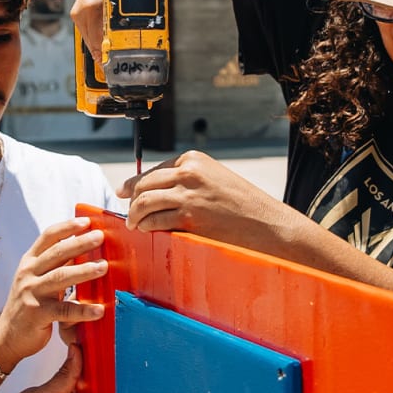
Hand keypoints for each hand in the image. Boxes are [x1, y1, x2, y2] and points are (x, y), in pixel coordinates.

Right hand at [0, 218, 106, 371]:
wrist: (6, 335)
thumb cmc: (29, 303)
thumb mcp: (37, 278)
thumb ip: (56, 264)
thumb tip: (84, 247)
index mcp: (30, 261)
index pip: (48, 237)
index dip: (67, 227)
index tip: (87, 221)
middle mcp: (29, 273)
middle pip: (57, 253)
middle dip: (80, 243)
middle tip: (100, 236)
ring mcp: (32, 293)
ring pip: (60, 277)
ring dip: (83, 271)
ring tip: (104, 267)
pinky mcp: (37, 315)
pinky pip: (64, 311)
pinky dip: (83, 310)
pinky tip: (99, 309)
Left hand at [119, 150, 290, 252]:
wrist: (268, 224)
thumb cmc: (244, 206)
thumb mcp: (215, 180)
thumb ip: (189, 181)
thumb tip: (159, 192)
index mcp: (194, 160)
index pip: (154, 170)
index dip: (134, 183)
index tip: (124, 192)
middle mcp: (188, 173)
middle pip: (144, 185)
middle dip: (132, 200)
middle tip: (129, 214)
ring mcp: (188, 194)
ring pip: (144, 202)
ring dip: (135, 215)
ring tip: (135, 225)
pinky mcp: (189, 217)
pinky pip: (155, 221)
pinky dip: (146, 227)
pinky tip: (146, 232)